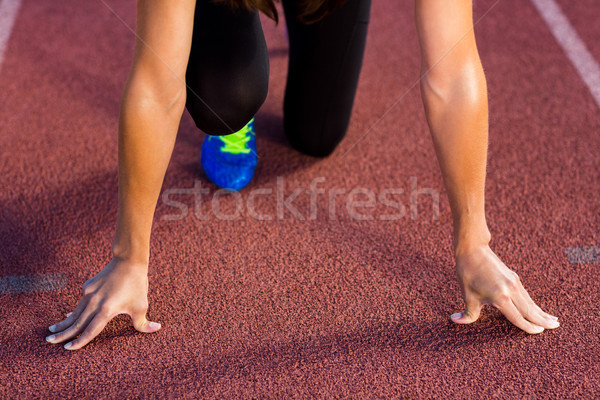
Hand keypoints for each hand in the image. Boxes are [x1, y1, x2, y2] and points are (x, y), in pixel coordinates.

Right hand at [46, 257, 160, 349]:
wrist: (128, 261)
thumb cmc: (137, 285)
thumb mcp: (142, 305)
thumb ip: (144, 322)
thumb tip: (156, 329)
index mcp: (106, 310)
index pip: (90, 330)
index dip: (79, 341)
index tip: (69, 348)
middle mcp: (94, 302)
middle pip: (76, 323)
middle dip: (63, 334)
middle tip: (49, 342)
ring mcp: (89, 293)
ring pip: (75, 313)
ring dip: (64, 323)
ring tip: (52, 331)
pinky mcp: (88, 286)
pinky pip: (80, 303)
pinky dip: (75, 311)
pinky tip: (70, 316)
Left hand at [451, 245, 558, 333]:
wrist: (473, 250)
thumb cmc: (468, 273)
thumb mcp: (467, 295)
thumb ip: (467, 313)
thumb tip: (455, 320)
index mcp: (501, 298)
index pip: (518, 318)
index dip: (529, 327)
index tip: (539, 332)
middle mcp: (511, 290)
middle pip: (530, 310)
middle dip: (543, 320)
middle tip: (555, 326)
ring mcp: (514, 282)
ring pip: (530, 302)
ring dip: (541, 311)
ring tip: (552, 319)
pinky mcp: (513, 277)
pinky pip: (525, 294)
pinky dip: (532, 302)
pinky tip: (536, 307)